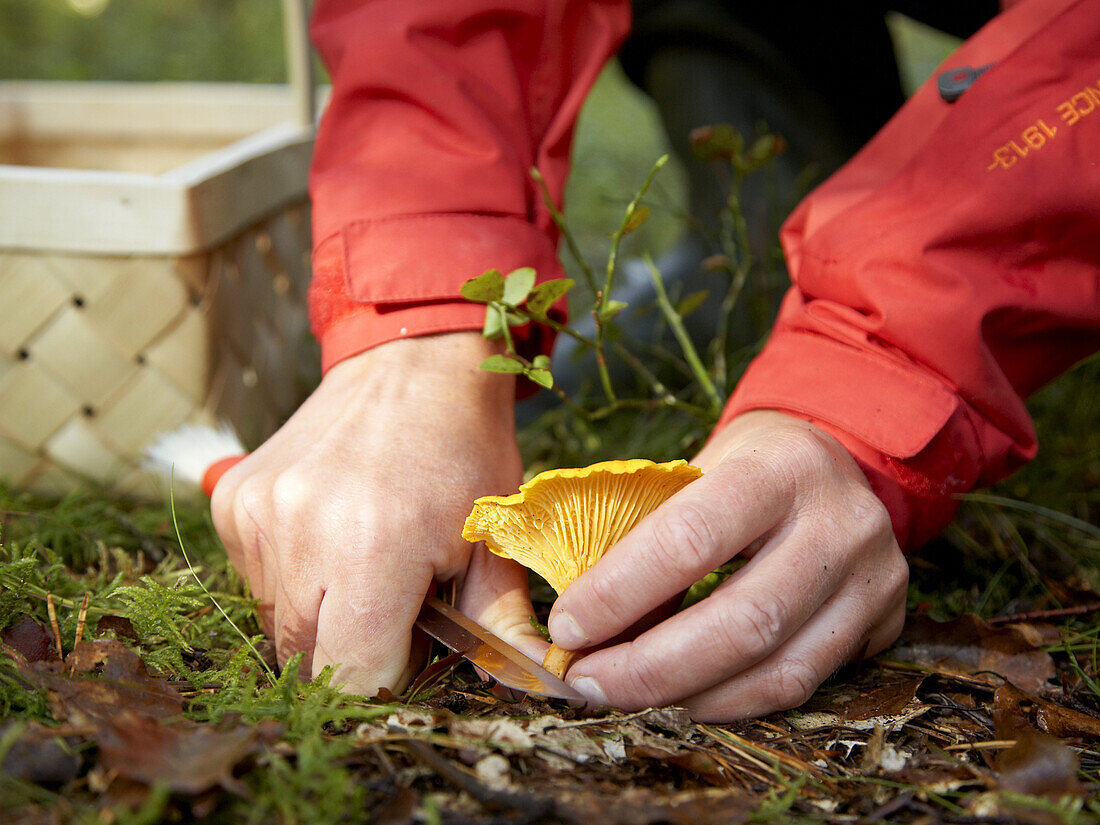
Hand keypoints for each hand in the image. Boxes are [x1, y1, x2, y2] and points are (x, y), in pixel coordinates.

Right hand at [210, 332, 547, 694]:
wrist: (412, 361)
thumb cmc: (464, 451)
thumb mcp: (496, 538)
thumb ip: (503, 626)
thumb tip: (534, 685)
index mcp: (372, 551)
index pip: (352, 678)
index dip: (388, 677)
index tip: (414, 645)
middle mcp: (300, 536)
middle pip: (307, 661)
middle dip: (354, 652)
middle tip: (395, 602)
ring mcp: (256, 517)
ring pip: (278, 624)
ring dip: (320, 617)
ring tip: (365, 559)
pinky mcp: (231, 502)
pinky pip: (255, 580)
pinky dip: (293, 578)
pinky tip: (331, 534)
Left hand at [547, 410, 907, 720]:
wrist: (838, 463)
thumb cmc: (748, 467)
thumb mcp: (698, 470)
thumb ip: (647, 533)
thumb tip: (581, 620)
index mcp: (780, 468)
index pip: (691, 538)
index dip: (620, 591)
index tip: (567, 626)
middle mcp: (840, 523)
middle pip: (741, 621)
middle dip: (649, 666)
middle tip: (586, 681)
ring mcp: (873, 577)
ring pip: (775, 668)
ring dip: (686, 695)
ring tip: (624, 694)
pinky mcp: (885, 620)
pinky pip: (801, 683)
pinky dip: (733, 702)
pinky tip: (685, 699)